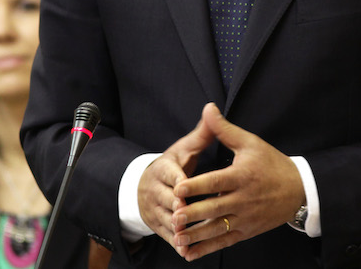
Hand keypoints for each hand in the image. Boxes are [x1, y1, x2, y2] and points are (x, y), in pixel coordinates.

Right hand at [137, 107, 216, 244]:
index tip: (184, 189)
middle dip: (176, 208)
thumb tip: (212, 108)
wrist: (148, 184)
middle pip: (165, 200)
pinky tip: (187, 252)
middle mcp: (154, 189)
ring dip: (176, 229)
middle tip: (187, 215)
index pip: (169, 174)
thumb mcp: (184, 148)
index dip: (177, 182)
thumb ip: (202, 133)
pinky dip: (176, 244)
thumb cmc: (174, 164)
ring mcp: (154, 209)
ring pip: (165, 220)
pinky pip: (166, 236)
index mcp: (162, 168)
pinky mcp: (157, 226)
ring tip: (189, 236)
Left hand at [170, 103, 304, 260]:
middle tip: (174, 217)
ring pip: (217, 228)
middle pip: (215, 208)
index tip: (179, 188)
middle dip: (194, 214)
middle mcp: (243, 199)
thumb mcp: (250, 143)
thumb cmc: (271, 162)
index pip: (216, 182)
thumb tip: (208, 108)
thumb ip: (225, 129)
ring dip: (197, 235)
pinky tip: (189, 253)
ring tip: (177, 238)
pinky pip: (224, 241)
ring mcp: (245, 218)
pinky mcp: (246, 231)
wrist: (299, 190)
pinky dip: (207, 249)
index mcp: (242, 175)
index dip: (198, 186)